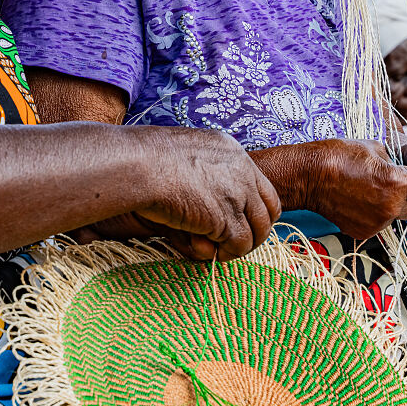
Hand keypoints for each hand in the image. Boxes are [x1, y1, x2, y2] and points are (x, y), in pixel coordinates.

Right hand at [132, 127, 280, 261]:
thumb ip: (202, 167)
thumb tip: (202, 185)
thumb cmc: (146, 158)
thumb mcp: (186, 152)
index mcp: (232, 152)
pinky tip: (211, 252)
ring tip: (222, 251)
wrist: (138, 164)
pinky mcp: (226, 218)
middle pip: (269, 210)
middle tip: (236, 242)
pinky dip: (228, 254)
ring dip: (241, 246)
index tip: (242, 222)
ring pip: (257, 231)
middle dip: (256, 230)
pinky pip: (240, 244)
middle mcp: (242, 171)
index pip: (262, 187)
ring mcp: (238, 194)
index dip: (255, 209)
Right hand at [298, 139, 406, 238]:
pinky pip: (379, 224)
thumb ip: (395, 162)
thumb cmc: (339, 156)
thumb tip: (403, 168)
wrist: (307, 177)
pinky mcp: (363, 232)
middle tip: (399, 185)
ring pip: (398, 216)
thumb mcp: (374, 147)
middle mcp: (391, 207)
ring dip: (393, 206)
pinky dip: (375, 215)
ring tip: (372, 191)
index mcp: (397, 183)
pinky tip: (359, 201)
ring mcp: (377, 223)